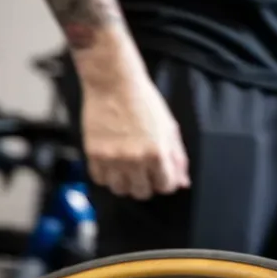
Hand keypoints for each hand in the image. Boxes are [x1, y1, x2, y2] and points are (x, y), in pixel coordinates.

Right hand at [80, 69, 189, 199]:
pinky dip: (107, 175)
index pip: (165, 186)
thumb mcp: (169, 128)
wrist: (115, 84)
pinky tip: (113, 163)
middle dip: (146, 184)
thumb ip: (178, 157)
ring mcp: (112, 158)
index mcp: (157, 153)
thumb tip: (183, 182)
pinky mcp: (94, 154)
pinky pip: (100, 179)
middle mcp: (135, 160)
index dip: (165, 181)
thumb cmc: (144, 102)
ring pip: (119, 190)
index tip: (161, 175)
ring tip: (127, 168)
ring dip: (125, 183)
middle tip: (144, 171)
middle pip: (142, 193)